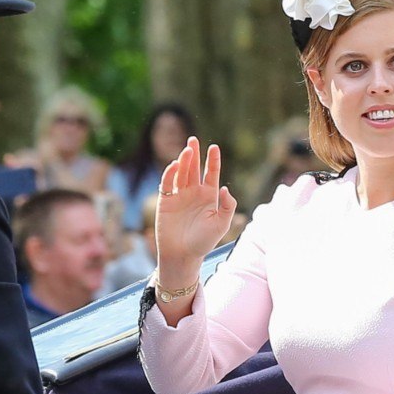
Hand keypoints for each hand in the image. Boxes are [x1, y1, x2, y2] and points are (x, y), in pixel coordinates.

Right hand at [155, 137, 238, 267]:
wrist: (183, 254)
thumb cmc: (204, 241)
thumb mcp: (221, 224)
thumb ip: (227, 206)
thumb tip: (226, 188)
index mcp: (209, 196)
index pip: (211, 173)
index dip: (213, 160)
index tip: (214, 147)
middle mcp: (194, 193)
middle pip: (194, 168)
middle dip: (194, 154)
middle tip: (194, 139)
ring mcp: (179, 196)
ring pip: (181, 173)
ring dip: (183, 161)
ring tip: (187, 150)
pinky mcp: (165, 201)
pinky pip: (167, 184)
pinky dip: (169, 174)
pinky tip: (174, 165)